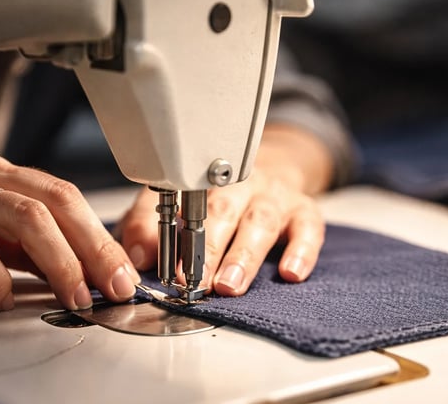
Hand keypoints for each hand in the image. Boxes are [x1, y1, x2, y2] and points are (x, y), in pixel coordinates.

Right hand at [0, 148, 139, 310]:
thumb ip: (13, 243)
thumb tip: (66, 269)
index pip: (63, 196)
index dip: (100, 234)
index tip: (123, 272)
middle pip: (56, 202)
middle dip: (95, 247)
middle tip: (118, 287)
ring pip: (23, 217)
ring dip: (60, 261)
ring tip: (76, 297)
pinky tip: (2, 300)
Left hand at [118, 124, 333, 295]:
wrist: (275, 164)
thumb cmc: (220, 194)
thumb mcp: (175, 201)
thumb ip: (148, 226)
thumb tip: (138, 256)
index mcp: (203, 182)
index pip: (185, 206)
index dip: (175, 238)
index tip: (166, 268)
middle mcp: (240, 184)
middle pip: (223, 212)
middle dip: (208, 250)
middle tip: (196, 282)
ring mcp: (274, 195)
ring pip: (260, 221)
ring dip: (244, 256)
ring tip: (230, 284)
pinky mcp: (305, 209)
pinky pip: (309, 227)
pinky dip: (302, 250)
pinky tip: (290, 272)